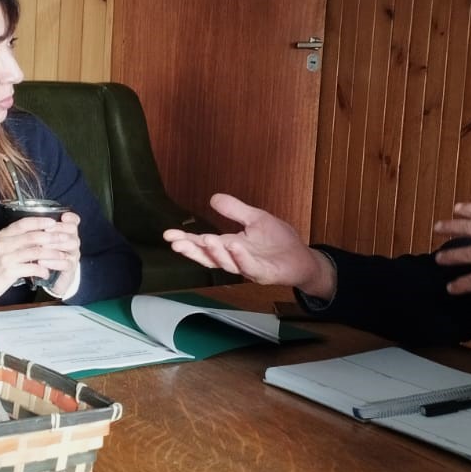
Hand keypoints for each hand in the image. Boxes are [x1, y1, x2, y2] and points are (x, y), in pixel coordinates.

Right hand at [0, 213, 81, 301]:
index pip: (23, 224)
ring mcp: (6, 258)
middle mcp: (4, 244)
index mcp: (2, 236)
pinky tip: (47, 272)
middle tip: (65, 238)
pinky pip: (30, 268)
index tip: (53, 222)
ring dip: (51, 254)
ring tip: (61, 256)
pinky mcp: (9, 272)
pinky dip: (42, 270)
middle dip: (51, 237)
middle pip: (32, 237)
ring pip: (34, 252)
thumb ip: (15, 240)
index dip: (40, 222)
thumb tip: (36, 234)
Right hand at [163, 193, 334, 294]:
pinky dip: (241, 258)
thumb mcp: (255, 219)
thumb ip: (234, 210)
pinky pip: (251, 268)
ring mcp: (250, 268)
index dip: (186, 240)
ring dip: (216, 253)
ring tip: (205, 239)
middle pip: (209, 257)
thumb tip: (213, 198)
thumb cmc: (279, 242)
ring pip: (227, 264)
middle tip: (176, 243)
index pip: (204, 244)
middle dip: (192, 251)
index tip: (167, 235)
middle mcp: (236, 259)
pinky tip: (234, 246)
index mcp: (230, 246)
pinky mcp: (266, 274)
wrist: (303, 258)